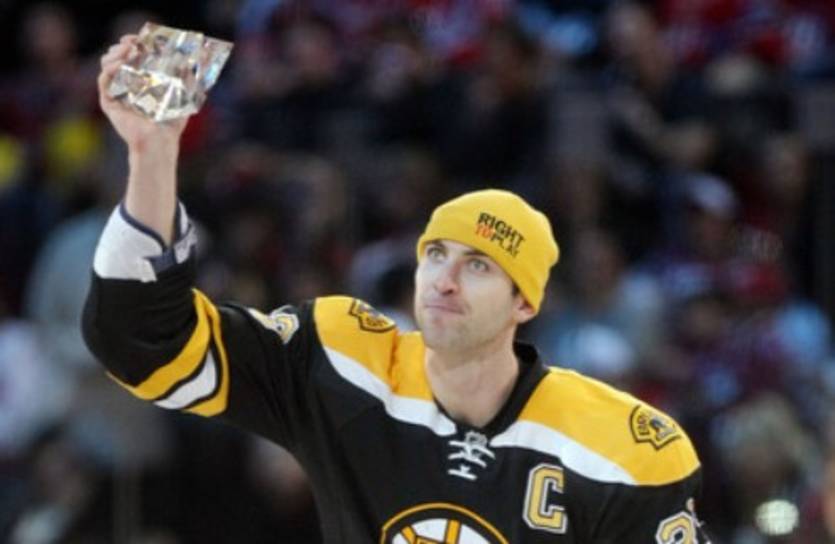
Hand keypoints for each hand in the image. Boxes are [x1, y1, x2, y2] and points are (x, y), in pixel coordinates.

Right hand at [98, 35, 187, 153]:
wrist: (159, 142)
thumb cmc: (171, 124)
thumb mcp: (182, 97)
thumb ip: (186, 80)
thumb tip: (192, 62)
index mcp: (140, 81)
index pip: (132, 56)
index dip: (134, 44)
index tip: (140, 36)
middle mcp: (126, 85)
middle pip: (117, 57)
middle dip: (124, 46)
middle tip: (133, 41)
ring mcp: (116, 93)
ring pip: (107, 65)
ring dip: (116, 54)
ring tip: (128, 50)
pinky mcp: (108, 102)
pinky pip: (104, 81)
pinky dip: (109, 69)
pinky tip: (120, 63)